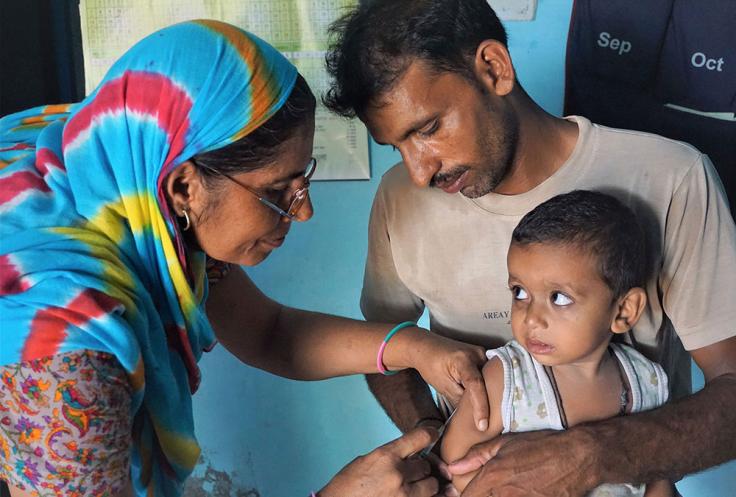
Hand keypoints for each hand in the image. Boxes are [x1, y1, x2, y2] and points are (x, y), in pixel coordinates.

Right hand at [320, 426, 439, 496]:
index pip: (419, 438)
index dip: (430, 434)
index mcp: (385, 456)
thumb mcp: (366, 462)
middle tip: (412, 473)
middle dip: (421, 469)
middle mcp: (397, 474)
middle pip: (426, 465)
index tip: (434, 434)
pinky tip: (417, 495)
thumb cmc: (346, 487)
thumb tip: (411, 455)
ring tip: (411, 488)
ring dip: (425, 486)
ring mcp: (403, 495)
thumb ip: (390, 457)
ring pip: (431, 485)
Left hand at [411, 333, 489, 431]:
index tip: (482, 426)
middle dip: (492, 403)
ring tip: (493, 414)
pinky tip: (491, 400)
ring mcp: (482, 353)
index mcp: (463, 360)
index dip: (481, 406)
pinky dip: (489, 387)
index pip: (476, 385)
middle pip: (489, 382)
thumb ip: (460, 400)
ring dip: (492, 395)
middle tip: (490, 424)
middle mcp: (477, 354)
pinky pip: (489, 374)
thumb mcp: (443, 386)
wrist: (426, 347)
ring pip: (492, 379)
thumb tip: (473, 416)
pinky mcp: (483, 355)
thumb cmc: (431, 366)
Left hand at [448, 429, 599, 496]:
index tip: (461, 493)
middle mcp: (504, 494)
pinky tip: (519, 493)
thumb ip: (476, 456)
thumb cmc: (541, 446)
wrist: (578, 457)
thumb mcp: (506, 443)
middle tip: (483, 491)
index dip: (460, 495)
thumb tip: (452, 466)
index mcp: (493, 477)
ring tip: (506, 490)